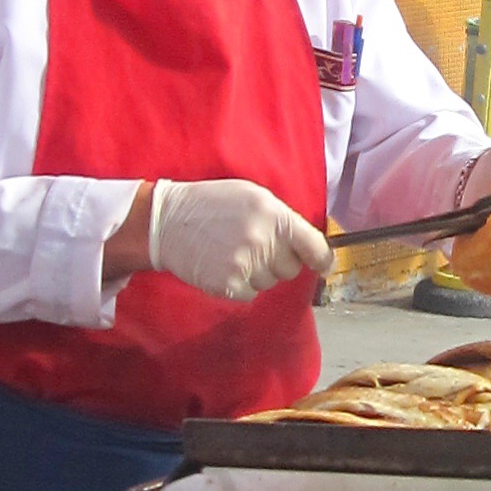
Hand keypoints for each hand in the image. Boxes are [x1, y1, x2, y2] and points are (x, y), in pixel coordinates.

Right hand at [146, 179, 331, 299]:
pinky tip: (222, 266)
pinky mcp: (229, 284)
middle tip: (253, 246)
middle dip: (278, 262)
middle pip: (291, 269)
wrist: (167, 221)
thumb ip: (282, 219)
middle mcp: (263, 239)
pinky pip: (250, 294)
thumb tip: (309, 246)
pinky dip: (239, 286)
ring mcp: (246, 263)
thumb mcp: (252, 196)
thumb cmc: (211, 205)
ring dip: (257, 274)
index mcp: (274, 214)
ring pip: (270, 283)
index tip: (323, 266)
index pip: (313, 245)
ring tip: (232, 253)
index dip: (321, 259)